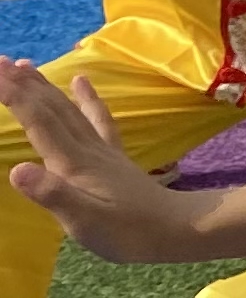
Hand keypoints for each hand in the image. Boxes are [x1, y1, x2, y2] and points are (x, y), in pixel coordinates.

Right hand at [0, 58, 206, 261]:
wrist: (177, 230)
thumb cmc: (127, 232)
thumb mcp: (84, 221)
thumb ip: (52, 195)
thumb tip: (17, 169)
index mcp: (74, 163)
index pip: (38, 122)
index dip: (15, 96)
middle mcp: (87, 149)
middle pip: (51, 109)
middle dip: (23, 85)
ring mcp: (102, 149)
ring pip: (68, 110)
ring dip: (45, 87)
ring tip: (25, 65)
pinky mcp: (113, 155)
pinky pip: (98, 118)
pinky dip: (88, 98)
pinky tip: (82, 81)